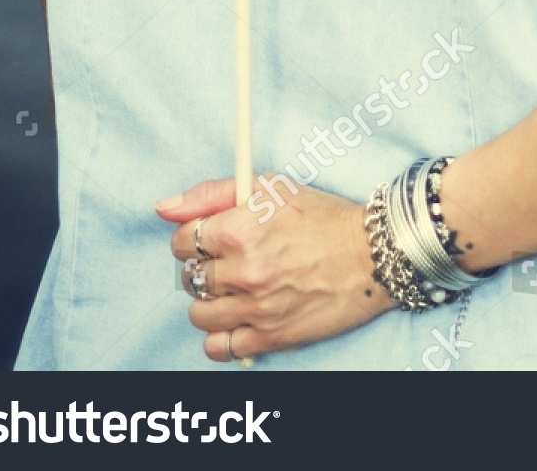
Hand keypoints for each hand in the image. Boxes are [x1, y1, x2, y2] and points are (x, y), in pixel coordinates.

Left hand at [157, 178, 394, 362]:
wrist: (375, 254)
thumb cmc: (325, 217)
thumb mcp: (272, 187)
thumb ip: (212, 194)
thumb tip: (162, 207)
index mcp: (238, 230)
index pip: (180, 242)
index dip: (195, 239)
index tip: (214, 240)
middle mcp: (242, 271)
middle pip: (188, 278)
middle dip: (205, 268)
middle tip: (233, 262)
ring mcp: (255, 307)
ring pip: (198, 314)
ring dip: (211, 302)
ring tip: (236, 291)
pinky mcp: (270, 336)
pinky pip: (218, 348)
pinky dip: (221, 337)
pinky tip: (239, 319)